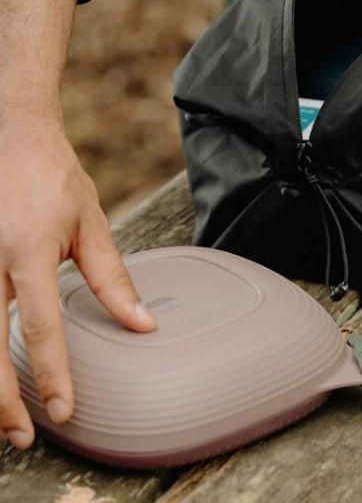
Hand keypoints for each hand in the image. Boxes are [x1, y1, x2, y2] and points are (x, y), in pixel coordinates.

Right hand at [0, 0, 156, 449]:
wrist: (8, 130)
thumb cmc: (53, 177)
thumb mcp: (90, 222)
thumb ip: (112, 278)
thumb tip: (144, 324)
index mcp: (28, 250)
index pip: (40, 327)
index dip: (52, 374)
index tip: (63, 412)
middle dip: (1, 400)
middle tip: (25, 436)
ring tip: (2, 419)